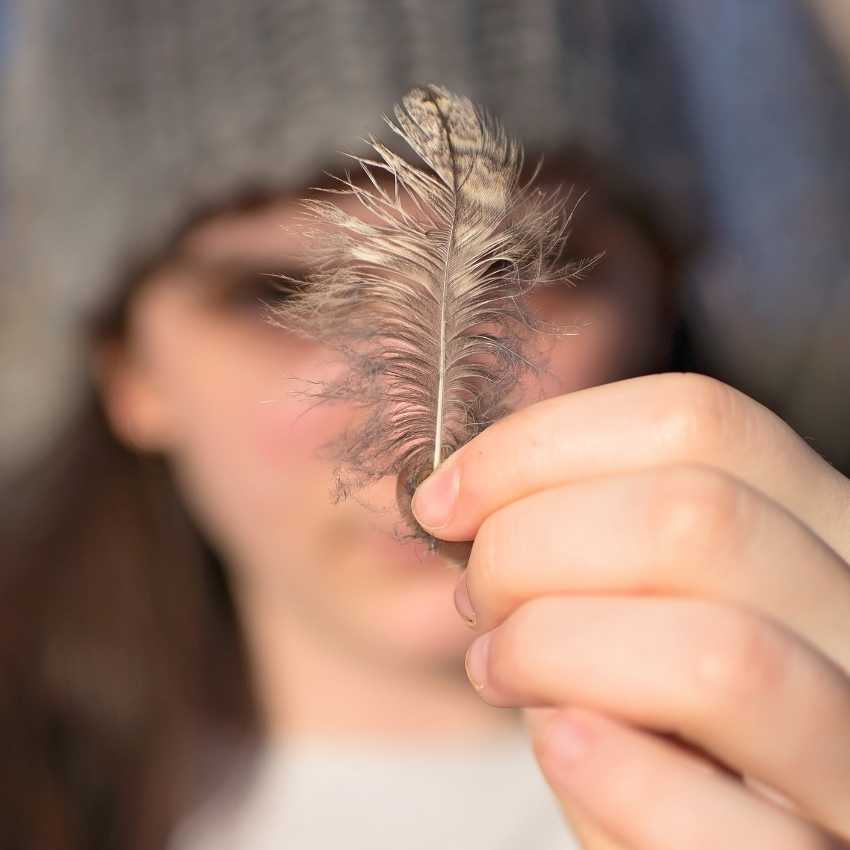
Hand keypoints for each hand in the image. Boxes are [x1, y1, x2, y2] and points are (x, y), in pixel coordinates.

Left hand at [412, 372, 849, 848]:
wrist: (718, 835)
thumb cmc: (667, 721)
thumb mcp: (640, 605)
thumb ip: (591, 548)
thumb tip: (474, 497)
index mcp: (822, 536)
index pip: (698, 422)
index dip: (540, 444)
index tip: (443, 498)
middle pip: (697, 514)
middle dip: (528, 543)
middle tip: (476, 597)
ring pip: (721, 654)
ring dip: (556, 647)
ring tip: (500, 669)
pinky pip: (728, 827)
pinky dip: (612, 771)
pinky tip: (560, 744)